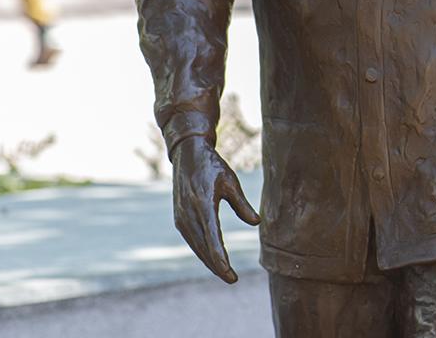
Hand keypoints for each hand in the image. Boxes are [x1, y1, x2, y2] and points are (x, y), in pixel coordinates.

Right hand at [170, 136, 259, 282]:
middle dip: (217, 266)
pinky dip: (202, 251)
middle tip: (231, 279)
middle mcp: (189, 214)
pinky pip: (192, 239)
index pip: (212, 241)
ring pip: (196, 246)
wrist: (187, 154)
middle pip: (203, 248)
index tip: (231, 275)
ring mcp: (181, 217)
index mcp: (203, 205)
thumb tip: (256, 222)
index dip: (221, 261)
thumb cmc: (213, 166)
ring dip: (209, 261)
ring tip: (224, 272)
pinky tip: (211, 257)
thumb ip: (242, 204)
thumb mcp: (231, 181)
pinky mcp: (179, 217)